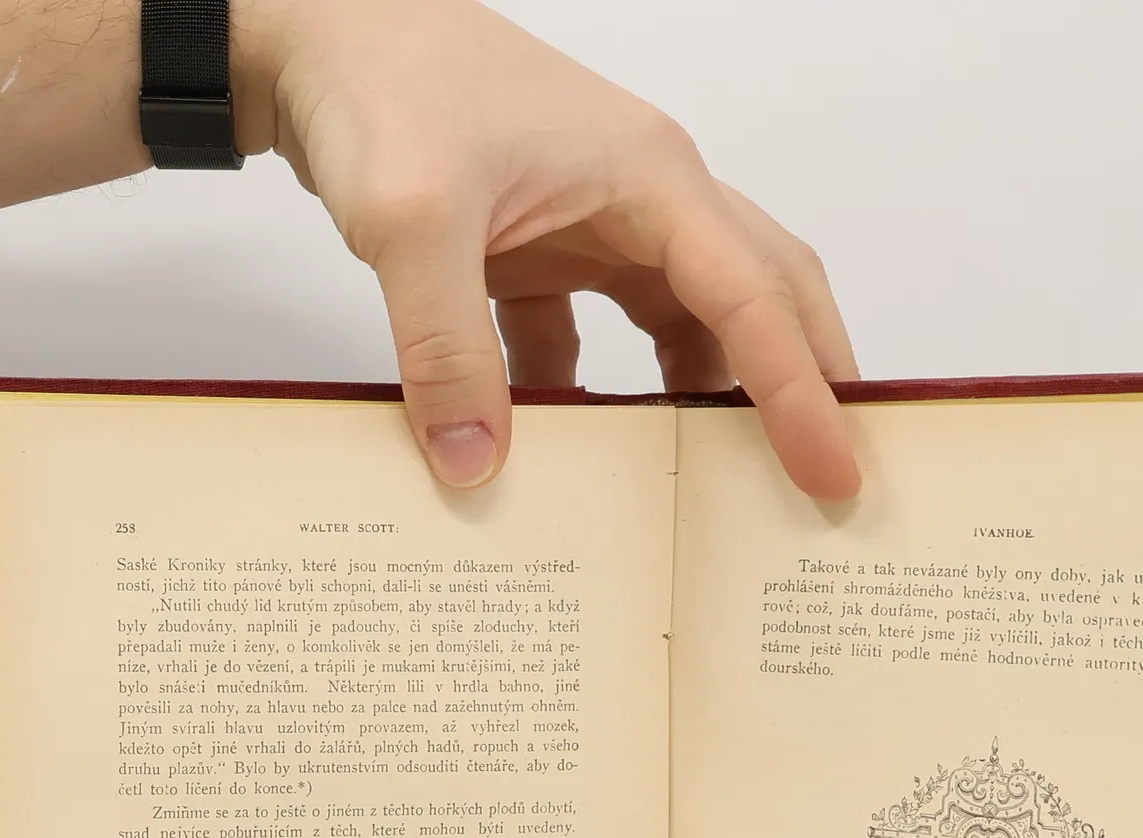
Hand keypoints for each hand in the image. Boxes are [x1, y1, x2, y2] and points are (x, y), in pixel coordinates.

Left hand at [238, 0, 860, 497]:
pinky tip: (576, 454)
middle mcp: (642, 199)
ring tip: (721, 487)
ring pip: (685, 323)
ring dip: (704, 399)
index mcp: (651, 178)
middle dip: (803, 385)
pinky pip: (592, 340)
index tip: (834, 473)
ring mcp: (593, 224)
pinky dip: (591, 398)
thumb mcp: (411, 222)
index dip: (802, 393)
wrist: (308, 29)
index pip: (754, 300)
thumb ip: (446, 350)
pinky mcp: (541, 249)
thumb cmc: (379, 80)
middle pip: (761, 299)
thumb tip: (476, 467)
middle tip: (829, 477)